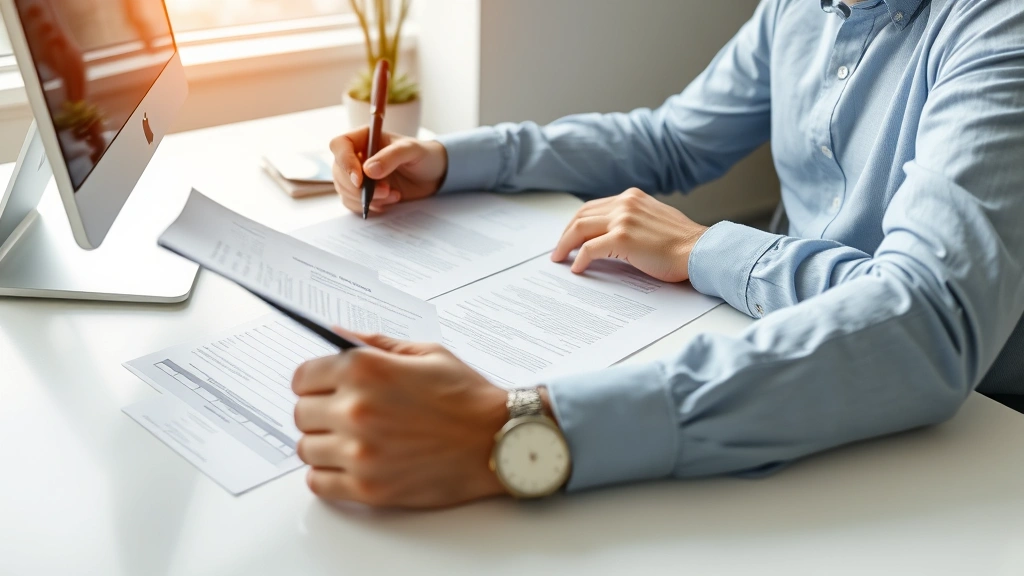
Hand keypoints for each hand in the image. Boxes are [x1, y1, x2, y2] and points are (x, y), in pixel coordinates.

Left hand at [292, 332, 507, 507]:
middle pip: (301, 414)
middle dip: (319, 411)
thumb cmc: (467, 397)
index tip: (323, 387)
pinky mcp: (369, 488)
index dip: (313, 381)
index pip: (302, 377)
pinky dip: (328, 475)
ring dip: (323, 444)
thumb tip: (337, 334)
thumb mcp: (425, 353)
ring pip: (307, 449)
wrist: (499, 441)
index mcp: (366, 370)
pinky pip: (318, 483)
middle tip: (343, 414)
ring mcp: (360, 452)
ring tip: (351, 440)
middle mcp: (356, 410)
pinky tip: (349, 465)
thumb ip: (375, 343)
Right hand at [329, 128, 447, 214]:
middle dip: (360, 188)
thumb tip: (368, 170)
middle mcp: (356, 155)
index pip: (340, 145)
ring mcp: (358, 175)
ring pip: (345, 190)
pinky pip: (353, 203)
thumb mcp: (411, 151)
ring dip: (368, 199)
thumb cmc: (422, 156)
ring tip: (393, 195)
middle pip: (339, 172)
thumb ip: (391, 157)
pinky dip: (369, 206)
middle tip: (386, 191)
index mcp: (364, 138)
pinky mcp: (363, 192)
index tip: (360, 179)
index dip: (345, 162)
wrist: (432, 175)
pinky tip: (389, 201)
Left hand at [551, 187, 708, 281]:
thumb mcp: (654, 219)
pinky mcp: (622, 237)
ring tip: (560, 259)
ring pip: (580, 229)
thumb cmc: (682, 243)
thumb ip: (633, 220)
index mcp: (632, 197)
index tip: (569, 236)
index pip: (593, 207)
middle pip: (582, 215)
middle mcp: (625, 203)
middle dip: (565, 233)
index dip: (577, 223)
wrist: (700, 250)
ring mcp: (623, 219)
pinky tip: (576, 268)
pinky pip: (589, 248)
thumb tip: (612, 236)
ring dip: (565, 245)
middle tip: (558, 250)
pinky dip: (579, 259)